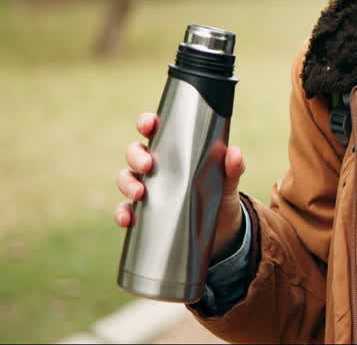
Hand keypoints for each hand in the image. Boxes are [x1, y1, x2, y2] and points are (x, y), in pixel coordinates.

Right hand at [114, 112, 247, 260]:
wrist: (222, 233)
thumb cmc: (221, 198)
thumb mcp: (229, 184)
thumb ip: (233, 169)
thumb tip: (234, 152)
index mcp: (177, 153)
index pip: (157, 131)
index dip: (147, 123)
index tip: (149, 125)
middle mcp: (158, 168)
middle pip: (136, 153)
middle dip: (137, 156)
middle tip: (148, 165)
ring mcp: (149, 190)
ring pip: (127, 178)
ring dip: (127, 183)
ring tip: (140, 193)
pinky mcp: (145, 214)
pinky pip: (126, 210)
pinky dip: (122, 213)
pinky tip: (127, 219)